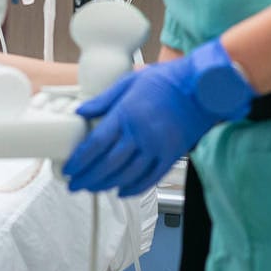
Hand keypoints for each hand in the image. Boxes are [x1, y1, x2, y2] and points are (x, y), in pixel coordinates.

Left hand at [61, 39, 254, 196]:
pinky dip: (134, 188)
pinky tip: (121, 191)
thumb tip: (81, 111)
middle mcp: (140, 134)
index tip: (69, 169)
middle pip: (107, 164)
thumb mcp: (130, 81)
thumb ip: (104, 100)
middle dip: (88, 178)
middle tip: (75, 185)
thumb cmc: (166, 80)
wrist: (201, 86)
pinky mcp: (171, 155)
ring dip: (106, 185)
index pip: (95, 144)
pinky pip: (150, 178)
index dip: (79, 161)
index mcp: (126, 115)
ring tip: (92, 188)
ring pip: (126, 175)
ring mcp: (157, 147)